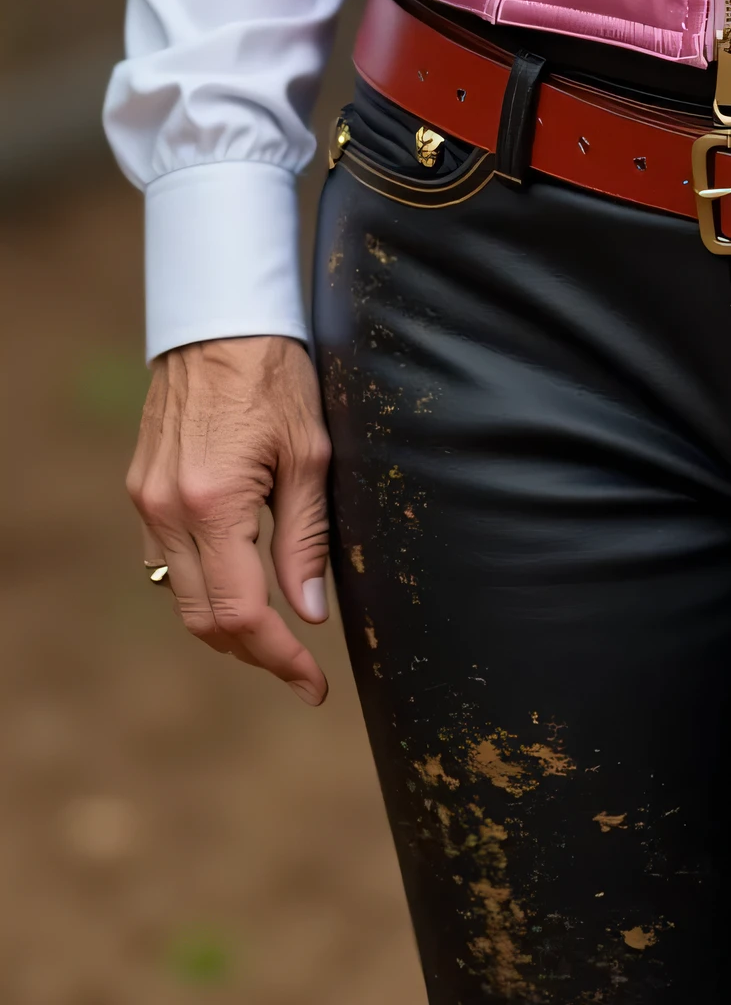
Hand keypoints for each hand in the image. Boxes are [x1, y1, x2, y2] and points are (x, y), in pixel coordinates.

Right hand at [127, 335, 332, 704]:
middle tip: (301, 665)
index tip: (313, 684)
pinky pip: (166, 562)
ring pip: (180, 597)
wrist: (218, 320)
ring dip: (226, 624)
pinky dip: (203, 586)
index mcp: (213, 504)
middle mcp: (168, 511)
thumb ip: (306, 538)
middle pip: (204, 619)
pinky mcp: (142, 490)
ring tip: (277, 631)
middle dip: (254, 652)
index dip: (280, 659)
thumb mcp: (309, 452)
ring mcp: (147, 502)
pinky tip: (241, 580)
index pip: (242, 613)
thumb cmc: (275, 374)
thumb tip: (309, 613)